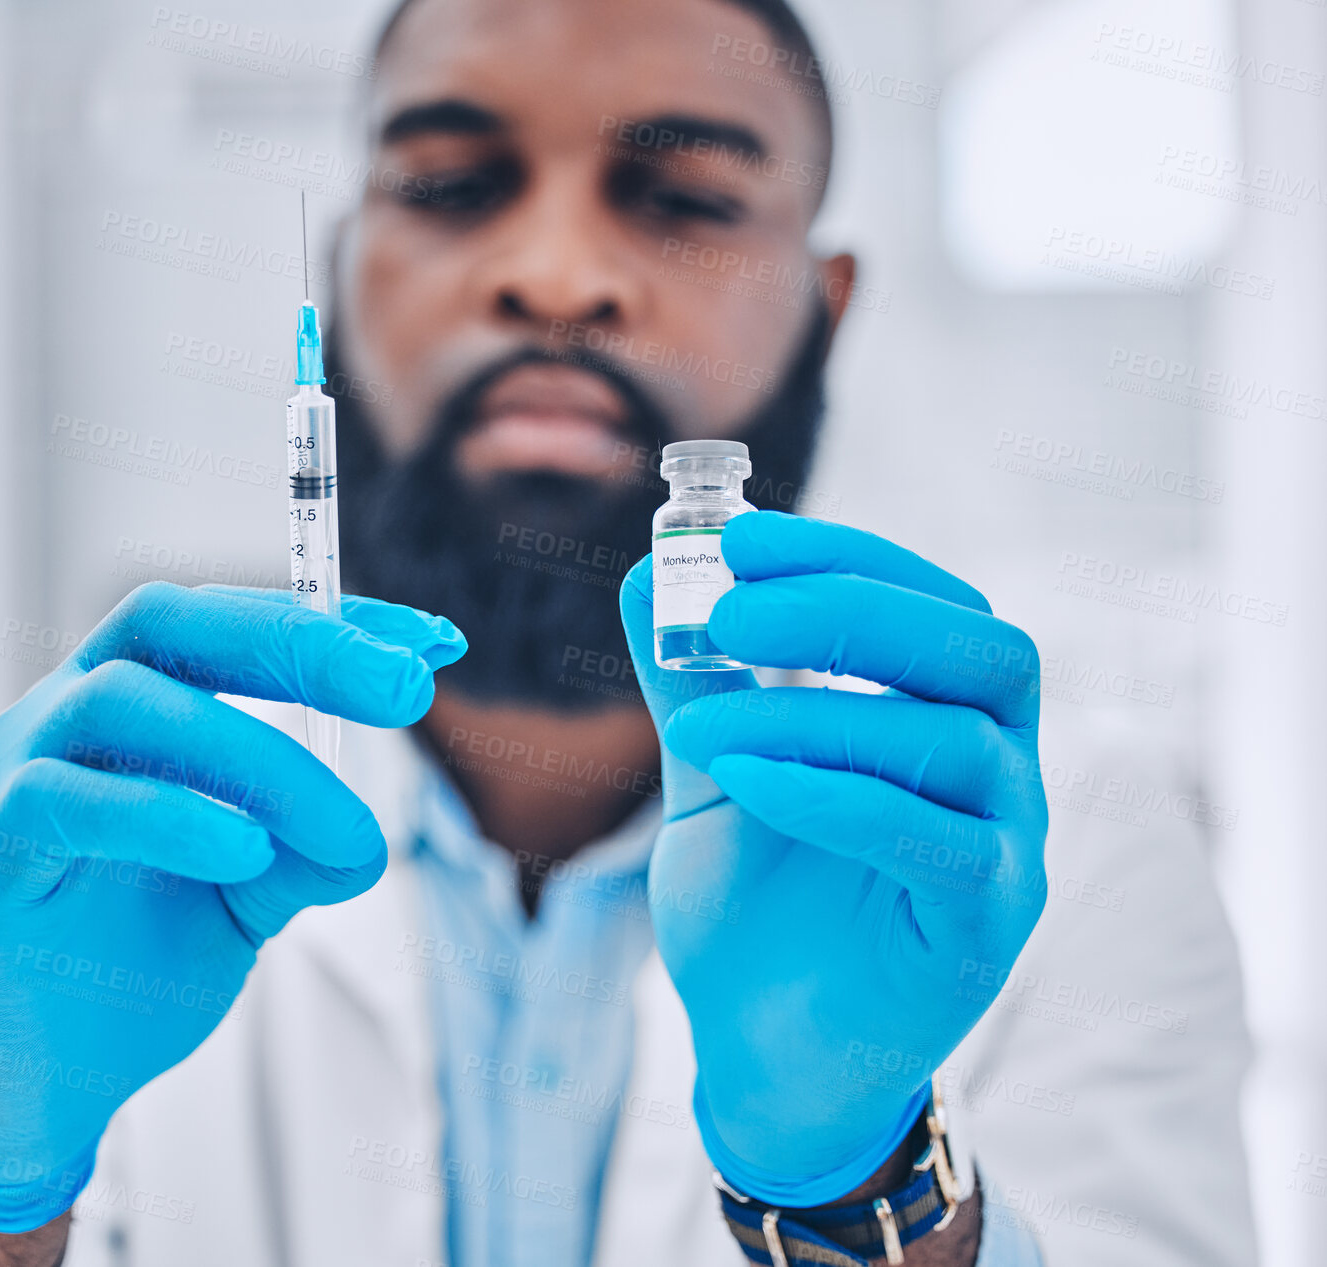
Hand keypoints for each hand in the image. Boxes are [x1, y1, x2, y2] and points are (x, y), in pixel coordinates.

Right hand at [0, 582, 465, 1231]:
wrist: (31, 1090)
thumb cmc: (130, 969)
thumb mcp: (245, 897)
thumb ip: (302, 851)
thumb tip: (369, 836)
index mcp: (126, 709)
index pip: (223, 627)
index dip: (327, 623)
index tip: (430, 643)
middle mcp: (58, 718)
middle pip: (168, 625)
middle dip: (297, 644)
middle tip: (406, 688)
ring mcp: (6, 778)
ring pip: (122, 703)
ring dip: (254, 755)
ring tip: (343, 826)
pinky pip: (62, 802)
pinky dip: (167, 816)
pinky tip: (246, 852)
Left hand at [619, 511, 1046, 1203]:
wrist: (764, 1051)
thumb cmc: (755, 908)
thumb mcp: (714, 774)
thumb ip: (699, 678)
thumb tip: (655, 570)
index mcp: (947, 717)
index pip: (936, 603)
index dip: (845, 557)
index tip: (736, 538)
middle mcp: (1001, 771)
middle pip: (982, 648)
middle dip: (850, 610)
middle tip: (731, 610)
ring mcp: (1008, 849)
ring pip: (950, 740)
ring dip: (812, 712)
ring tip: (700, 726)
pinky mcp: (987, 925)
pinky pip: (931, 839)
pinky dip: (831, 794)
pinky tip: (740, 778)